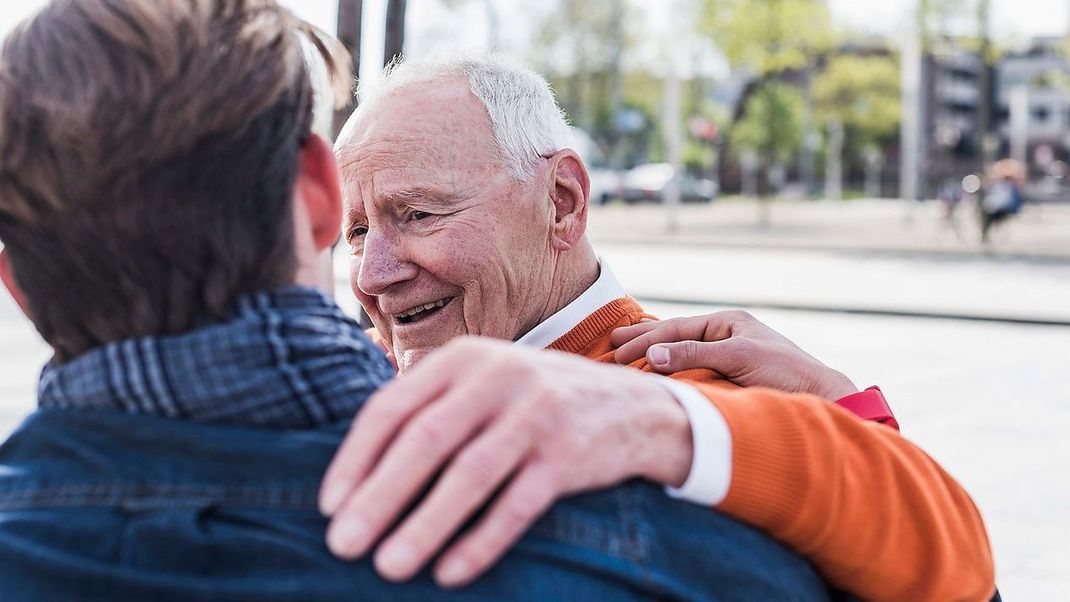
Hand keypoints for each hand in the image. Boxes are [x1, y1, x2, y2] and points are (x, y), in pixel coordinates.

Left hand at [318, 337, 692, 587]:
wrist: (632, 408)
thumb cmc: (534, 403)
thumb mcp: (483, 385)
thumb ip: (431, 408)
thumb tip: (359, 476)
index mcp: (462, 359)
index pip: (392, 407)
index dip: (356, 459)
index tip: (329, 506)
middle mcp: (497, 377)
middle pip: (425, 440)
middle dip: (379, 496)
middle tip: (343, 545)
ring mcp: (536, 413)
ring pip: (469, 474)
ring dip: (425, 524)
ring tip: (388, 567)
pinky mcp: (568, 453)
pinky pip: (518, 504)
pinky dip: (482, 540)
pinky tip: (450, 573)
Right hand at [611, 310, 857, 400]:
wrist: (820, 396)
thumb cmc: (785, 372)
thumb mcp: (739, 356)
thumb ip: (695, 354)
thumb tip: (653, 354)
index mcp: (727, 322)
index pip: (676, 328)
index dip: (645, 340)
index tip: (617, 353)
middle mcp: (724, 334)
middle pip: (675, 334)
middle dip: (642, 340)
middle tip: (610, 346)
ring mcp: (727, 353)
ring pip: (681, 350)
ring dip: (653, 353)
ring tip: (624, 353)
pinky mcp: (730, 374)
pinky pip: (692, 367)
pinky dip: (670, 368)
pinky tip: (656, 371)